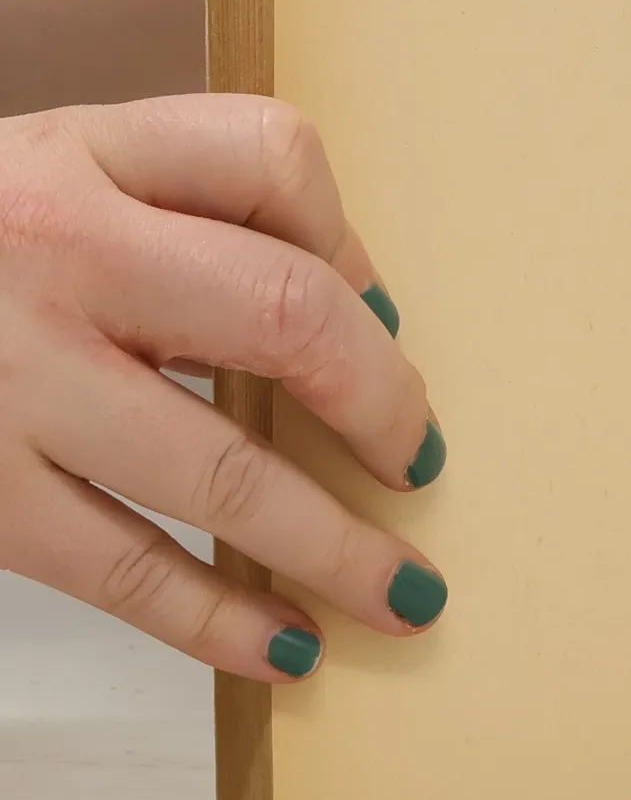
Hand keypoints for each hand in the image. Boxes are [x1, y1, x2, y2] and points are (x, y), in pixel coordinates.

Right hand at [0, 95, 447, 681]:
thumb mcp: (50, 172)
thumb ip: (186, 205)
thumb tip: (361, 313)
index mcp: (75, 151)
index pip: (270, 156)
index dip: (354, 243)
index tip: (381, 322)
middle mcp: (46, 251)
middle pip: (284, 314)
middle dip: (383, 404)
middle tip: (421, 463)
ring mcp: (3, 379)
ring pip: (222, 473)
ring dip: (338, 548)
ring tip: (405, 597)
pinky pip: (122, 567)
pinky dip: (218, 619)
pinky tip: (285, 648)